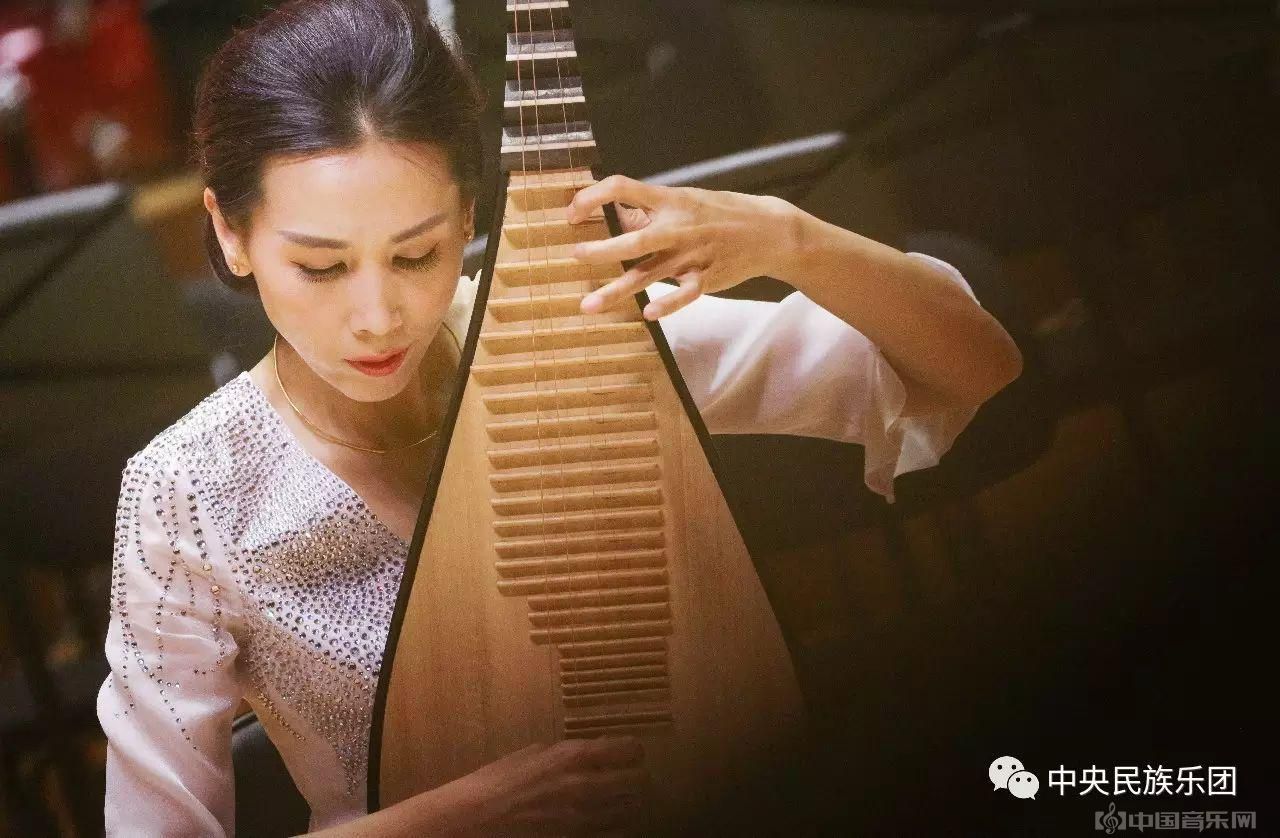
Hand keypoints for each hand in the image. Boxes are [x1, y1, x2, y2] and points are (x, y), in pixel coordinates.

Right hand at [429, 736, 650, 836]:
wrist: (472, 819)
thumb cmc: (496, 781)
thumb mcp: (533, 754)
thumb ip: (566, 753)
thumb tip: (592, 750)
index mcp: (573, 757)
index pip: (628, 749)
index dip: (633, 750)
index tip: (631, 752)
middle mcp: (585, 787)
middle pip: (638, 781)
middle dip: (638, 777)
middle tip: (633, 777)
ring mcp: (582, 819)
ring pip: (630, 811)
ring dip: (629, 803)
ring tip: (623, 800)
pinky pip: (612, 836)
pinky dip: (616, 828)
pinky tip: (610, 824)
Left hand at [567, 175, 797, 320]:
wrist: (770, 231)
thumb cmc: (722, 212)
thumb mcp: (687, 200)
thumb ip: (652, 212)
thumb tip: (616, 218)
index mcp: (670, 200)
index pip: (623, 188)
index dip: (594, 196)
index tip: (573, 212)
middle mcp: (678, 227)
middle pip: (632, 241)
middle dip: (600, 250)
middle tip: (574, 256)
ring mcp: (693, 255)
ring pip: (649, 275)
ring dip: (616, 291)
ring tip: (588, 305)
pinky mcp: (708, 278)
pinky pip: (684, 294)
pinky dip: (668, 304)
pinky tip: (649, 314)